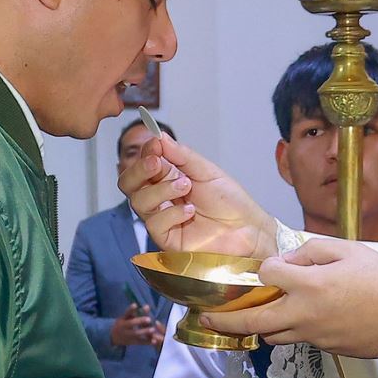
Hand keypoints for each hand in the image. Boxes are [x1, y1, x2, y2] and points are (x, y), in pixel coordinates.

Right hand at [109, 302, 163, 347]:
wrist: (114, 337)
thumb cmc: (123, 324)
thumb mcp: (127, 317)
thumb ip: (137, 312)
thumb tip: (148, 306)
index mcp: (123, 319)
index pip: (126, 313)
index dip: (130, 309)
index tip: (135, 305)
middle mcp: (124, 327)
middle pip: (131, 323)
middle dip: (140, 321)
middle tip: (149, 319)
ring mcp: (127, 335)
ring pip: (136, 333)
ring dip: (145, 331)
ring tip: (153, 329)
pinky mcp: (131, 342)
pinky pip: (140, 342)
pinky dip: (147, 341)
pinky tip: (154, 340)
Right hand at [117, 134, 277, 257]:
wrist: (249, 229)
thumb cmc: (231, 202)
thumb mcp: (206, 171)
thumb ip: (181, 156)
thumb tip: (159, 137)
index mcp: (168, 179)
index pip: (142, 166)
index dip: (144, 154)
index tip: (155, 145)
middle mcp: (161, 199)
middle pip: (128, 185)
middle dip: (139, 170)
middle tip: (156, 163)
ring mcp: (163, 220)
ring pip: (139, 202)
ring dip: (161, 190)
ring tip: (186, 186)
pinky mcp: (168, 240)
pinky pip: (155, 224)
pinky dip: (171, 213)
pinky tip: (190, 211)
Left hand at [206, 239, 377, 359]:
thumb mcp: (350, 250)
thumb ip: (313, 250)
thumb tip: (287, 259)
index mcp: (309, 285)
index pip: (267, 275)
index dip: (266, 267)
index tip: (274, 265)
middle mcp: (303, 314)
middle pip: (252, 321)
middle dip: (224, 320)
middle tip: (205, 318)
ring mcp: (312, 336)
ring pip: (270, 335)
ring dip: (253, 328)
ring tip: (240, 321)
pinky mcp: (324, 349)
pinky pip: (294, 339)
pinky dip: (283, 331)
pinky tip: (286, 320)